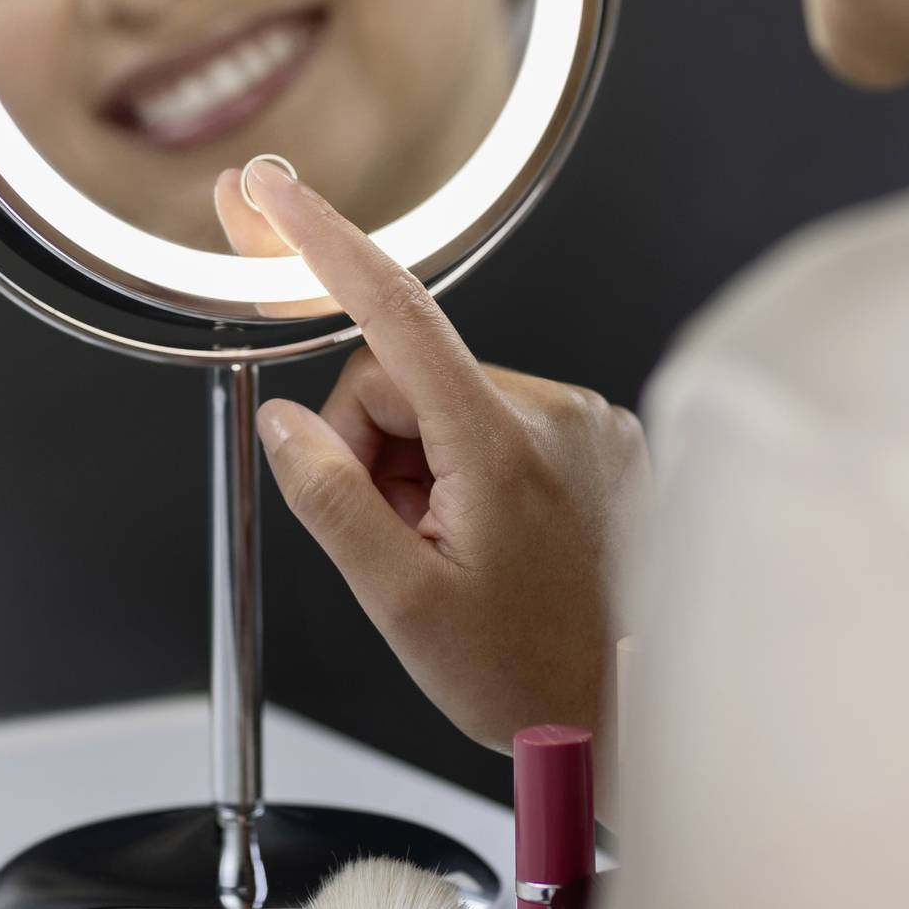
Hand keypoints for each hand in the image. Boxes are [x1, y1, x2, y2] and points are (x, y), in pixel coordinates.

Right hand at [213, 157, 647, 749]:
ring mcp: (583, 422)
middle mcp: (553, 411)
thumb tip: (283, 423)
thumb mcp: (404, 605)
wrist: (635, 716)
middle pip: (401, 380)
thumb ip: (333, 503)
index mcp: (501, 442)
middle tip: (395, 539)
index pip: (394, 310)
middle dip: (372, 449)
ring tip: (449, 552)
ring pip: (444, 406)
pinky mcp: (599, 439)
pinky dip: (465, 472)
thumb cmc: (533, 676)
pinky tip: (487, 539)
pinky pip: (495, 425)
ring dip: (419, 469)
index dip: (320, 242)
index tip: (273, 193)